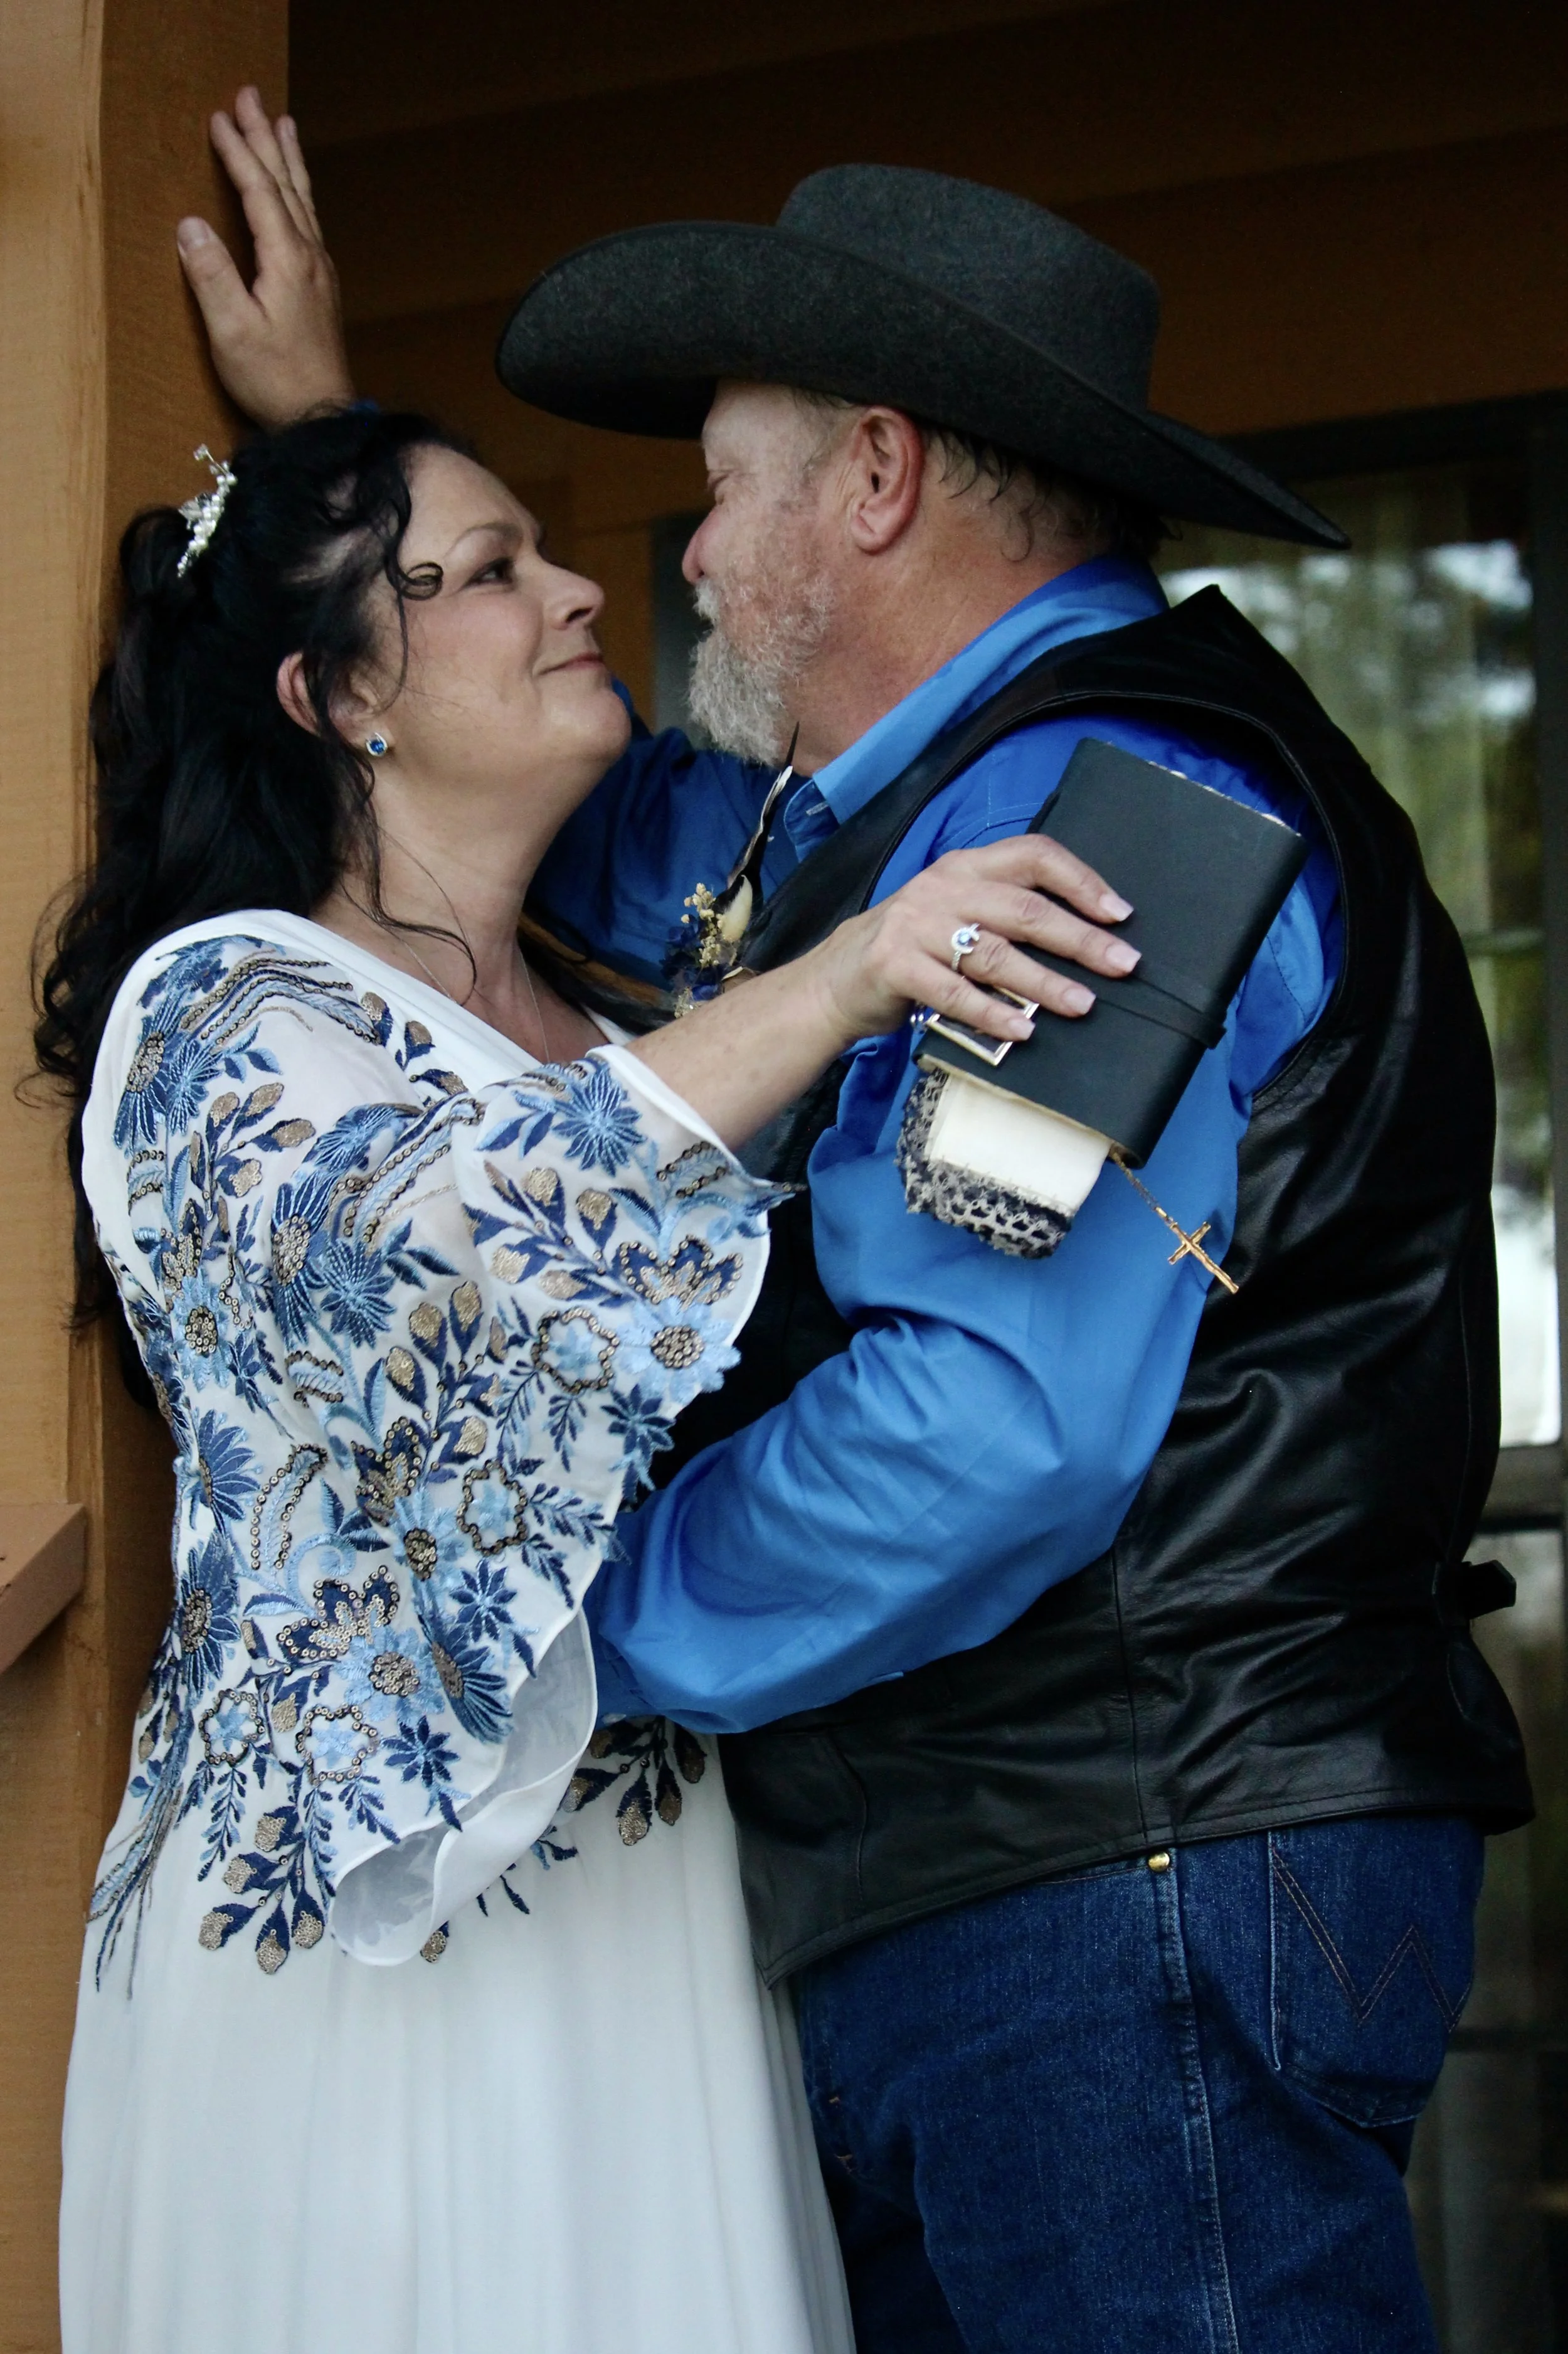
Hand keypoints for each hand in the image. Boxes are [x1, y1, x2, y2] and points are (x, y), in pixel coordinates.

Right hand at [176, 87, 353, 427]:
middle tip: (251, 96)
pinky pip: (309, 222)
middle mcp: (310, 258)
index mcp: (287, 261)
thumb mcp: (232, 331)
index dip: (238, 153)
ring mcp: (319, 273)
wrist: (323, 420)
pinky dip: (299, 193)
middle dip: (266, 138)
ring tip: (283, 123)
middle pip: (286, 184)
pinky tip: (296, 193)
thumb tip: (191, 226)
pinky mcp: (319, 290)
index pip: (259, 191)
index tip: (219, 119)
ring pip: (303, 200)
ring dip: (289, 159)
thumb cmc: (277, 381)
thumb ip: (212, 275)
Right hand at [813, 833, 1137, 1046]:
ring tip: (1082, 1004)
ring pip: (993, 952)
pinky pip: (953, 993)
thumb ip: (1004, 912)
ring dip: (1044, 982)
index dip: (1082, 881)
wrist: (835, 979)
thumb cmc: (913, 949)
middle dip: (1080, 939)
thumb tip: (1085, 938)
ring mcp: (916, 925)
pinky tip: (1022, 1032)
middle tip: (1122, 965)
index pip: (1034, 855)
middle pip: (1024, 908)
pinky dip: (992, 1014)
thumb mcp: (956, 913)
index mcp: (966, 867)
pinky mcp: (894, 965)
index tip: (1120, 913)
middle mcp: (943, 888)